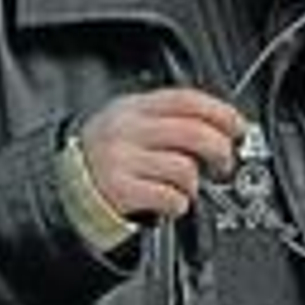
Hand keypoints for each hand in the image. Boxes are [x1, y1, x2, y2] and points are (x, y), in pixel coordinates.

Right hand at [78, 89, 246, 220]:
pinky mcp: (122, 191)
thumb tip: (220, 126)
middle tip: (223, 164)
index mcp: (133, 108)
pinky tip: (170, 201)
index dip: (220, 112)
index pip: (186, 100)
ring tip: (184, 187)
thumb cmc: (106, 155)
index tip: (238, 127)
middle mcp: (127, 130)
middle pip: (193, 133)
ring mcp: (123, 160)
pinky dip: (179, 204)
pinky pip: (171, 198)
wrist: (66, 185)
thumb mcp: (128, 122)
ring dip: (194, 184)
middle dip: (220, 151)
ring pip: (185, 169)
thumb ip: (166, 118)